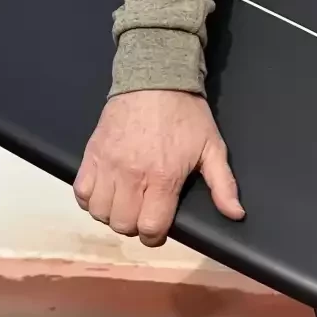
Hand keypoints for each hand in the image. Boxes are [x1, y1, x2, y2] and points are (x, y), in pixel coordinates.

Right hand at [74, 90, 243, 245]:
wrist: (154, 80)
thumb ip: (223, 185)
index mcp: (162, 178)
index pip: (149, 228)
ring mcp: (107, 165)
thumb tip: (235, 214)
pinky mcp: (91, 154)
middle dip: (135, 227)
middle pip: (122, 224)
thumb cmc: (186, 115)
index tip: (159, 229)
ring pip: (99, 212)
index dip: (155, 236)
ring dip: (112, 215)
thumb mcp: (212, 148)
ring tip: (125, 205)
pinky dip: (91, 200)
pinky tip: (106, 193)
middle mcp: (131, 175)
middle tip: (144, 214)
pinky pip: (81, 192)